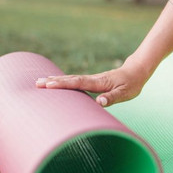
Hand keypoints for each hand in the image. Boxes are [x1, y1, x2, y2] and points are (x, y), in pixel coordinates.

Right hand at [35, 58, 149, 106]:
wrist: (137, 70)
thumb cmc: (132, 83)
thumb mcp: (126, 93)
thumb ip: (112, 97)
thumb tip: (100, 102)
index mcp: (99, 83)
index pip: (78, 83)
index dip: (63, 84)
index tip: (49, 85)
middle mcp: (93, 79)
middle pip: (70, 80)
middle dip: (54, 82)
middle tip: (36, 84)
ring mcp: (92, 79)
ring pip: (71, 79)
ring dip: (56, 80)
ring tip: (39, 82)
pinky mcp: (93, 81)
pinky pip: (75, 82)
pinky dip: (64, 82)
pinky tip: (56, 83)